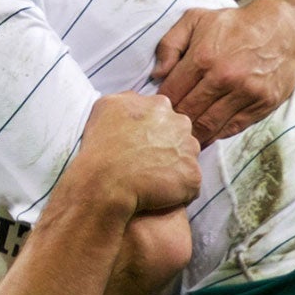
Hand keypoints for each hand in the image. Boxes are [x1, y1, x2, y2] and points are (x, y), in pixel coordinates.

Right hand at [71, 93, 200, 216]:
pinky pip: (189, 185)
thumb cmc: (101, 146)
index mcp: (160, 105)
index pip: (164, 118)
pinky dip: (178, 191)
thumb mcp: (106, 106)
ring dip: (174, 169)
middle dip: (167, 148)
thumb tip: (138, 102)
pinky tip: (159, 194)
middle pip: (180, 136)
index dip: (152, 134)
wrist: (106, 181)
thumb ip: (129, 100)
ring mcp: (189, 150)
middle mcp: (180, 124)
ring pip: (186, 159)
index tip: (140, 146)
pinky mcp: (192, 176)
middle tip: (147, 163)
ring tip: (152, 180)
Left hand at [150, 0, 294, 145]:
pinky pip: (232, 128)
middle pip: (189, 113)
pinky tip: (206, 136)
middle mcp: (224, 77)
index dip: (161, 105)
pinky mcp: (262, 104)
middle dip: (175, 123)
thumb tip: (157, 75)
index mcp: (203, 56)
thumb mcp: (195, 19)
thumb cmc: (233, 25)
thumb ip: (170, 43)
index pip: (172, 93)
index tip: (158, 111)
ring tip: (183, 138)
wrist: (282, 29)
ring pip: (209, 126)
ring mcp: (246, 92)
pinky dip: (216, 135)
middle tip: (167, 129)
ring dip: (194, 135)